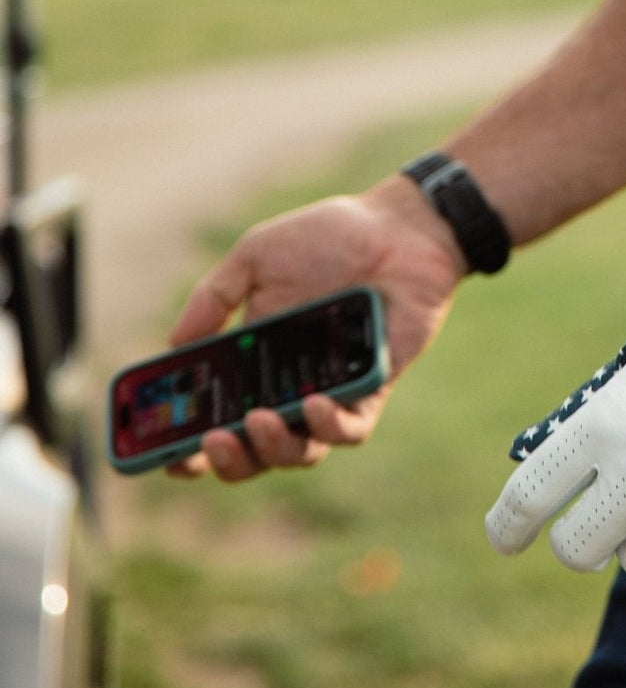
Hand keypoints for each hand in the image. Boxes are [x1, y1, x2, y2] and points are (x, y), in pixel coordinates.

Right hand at [167, 176, 465, 482]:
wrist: (398, 226)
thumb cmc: (328, 238)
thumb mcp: (256, 258)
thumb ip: (214, 298)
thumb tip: (173, 344)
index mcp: (254, 363)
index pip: (218, 420)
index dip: (190, 449)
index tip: (166, 456)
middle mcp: (289, 387)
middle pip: (255, 451)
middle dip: (229, 460)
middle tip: (211, 441)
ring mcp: (332, 392)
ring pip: (302, 451)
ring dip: (274, 448)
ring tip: (257, 421)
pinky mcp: (374, 388)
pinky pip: (352, 427)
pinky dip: (330, 425)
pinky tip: (313, 404)